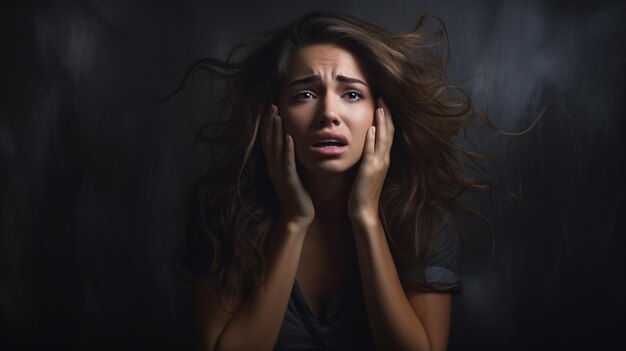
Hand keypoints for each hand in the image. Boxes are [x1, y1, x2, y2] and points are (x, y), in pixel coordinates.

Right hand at [261, 105, 314, 226]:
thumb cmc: (298, 195)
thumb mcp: (293, 174)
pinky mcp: (289, 180)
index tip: (270, 108)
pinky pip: (287, 162)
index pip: (269, 140)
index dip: (268, 124)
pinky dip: (287, 149)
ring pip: (276, 148)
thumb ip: (291, 160)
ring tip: (277, 115)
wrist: (298, 216)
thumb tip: (295, 145)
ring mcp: (280, 173)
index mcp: (275, 165)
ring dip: (276, 131)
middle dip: (270, 122)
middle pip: (269, 140)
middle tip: (271, 105)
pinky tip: (289, 137)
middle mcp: (274, 167)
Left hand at [348, 98, 394, 222]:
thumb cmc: (363, 193)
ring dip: (381, 122)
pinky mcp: (368, 171)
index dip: (387, 118)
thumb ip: (369, 158)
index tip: (383, 103)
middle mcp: (383, 160)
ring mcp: (378, 165)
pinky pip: (371, 152)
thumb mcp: (368, 172)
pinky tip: (370, 128)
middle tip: (383, 97)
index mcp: (383, 159)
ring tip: (380, 107)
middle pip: (388, 133)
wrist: (364, 211)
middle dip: (386, 114)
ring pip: (382, 139)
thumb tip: (366, 143)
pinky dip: (371, 139)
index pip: (388, 134)